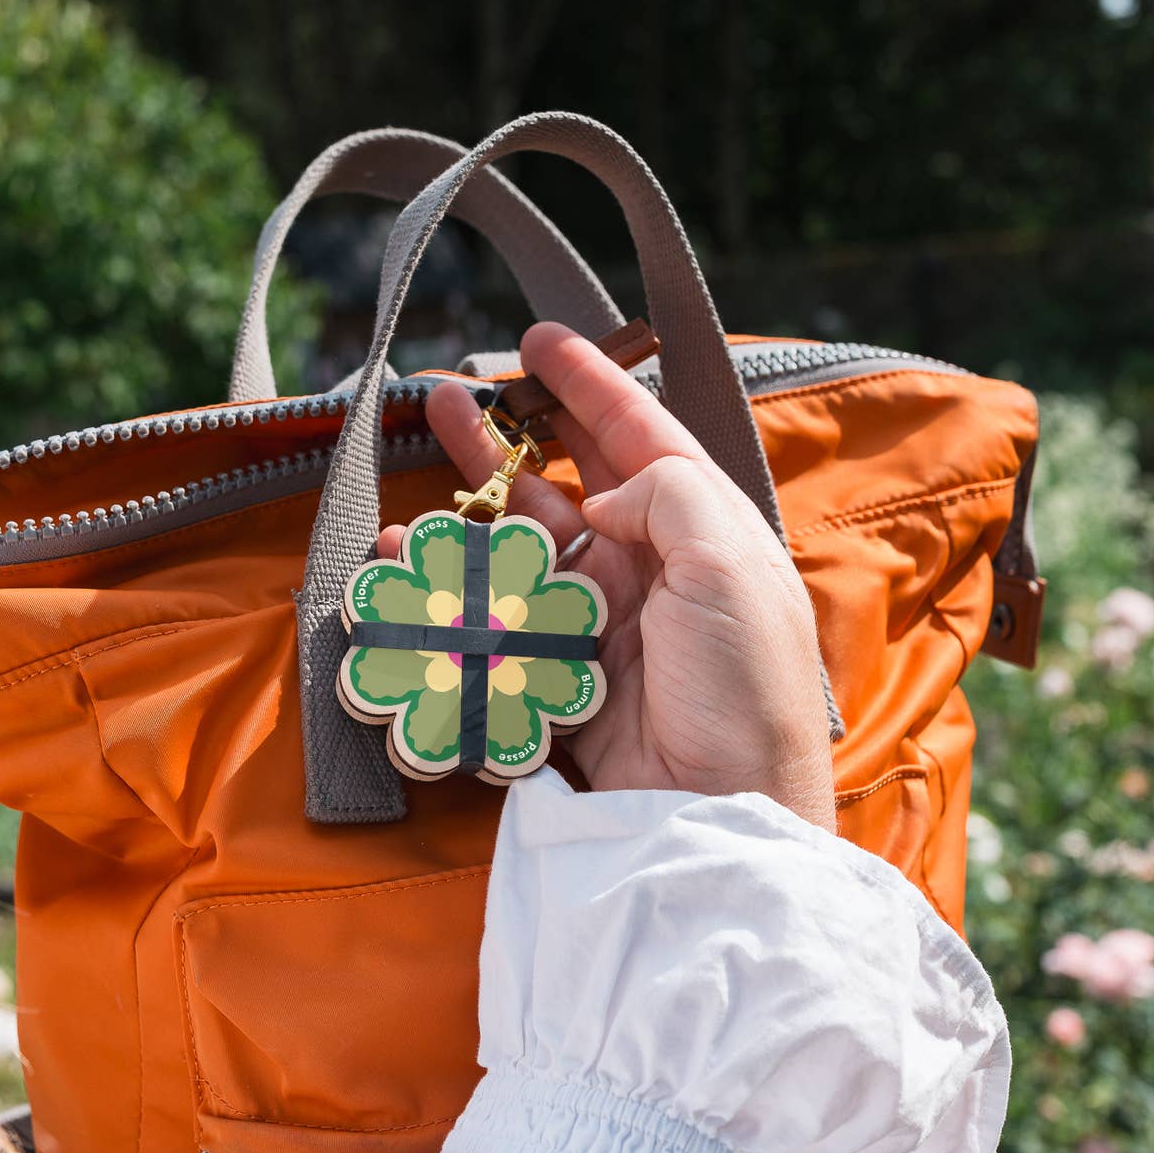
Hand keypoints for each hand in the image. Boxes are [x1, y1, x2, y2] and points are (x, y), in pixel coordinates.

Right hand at [379, 322, 835, 827]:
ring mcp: (600, 626)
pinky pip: (498, 619)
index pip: (642, 438)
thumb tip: (601, 496)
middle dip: (509, 438)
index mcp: (702, 534)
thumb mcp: (729, 565)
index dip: (591, 385)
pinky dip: (453, 593)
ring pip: (520, 550)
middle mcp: (650, 571)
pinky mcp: (560, 678)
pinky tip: (412, 569)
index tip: (539, 342)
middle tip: (446, 396)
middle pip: (567, 484)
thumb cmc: (743, 686)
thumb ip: (668, 496)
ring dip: (468, 512)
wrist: (719, 810)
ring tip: (410, 476)